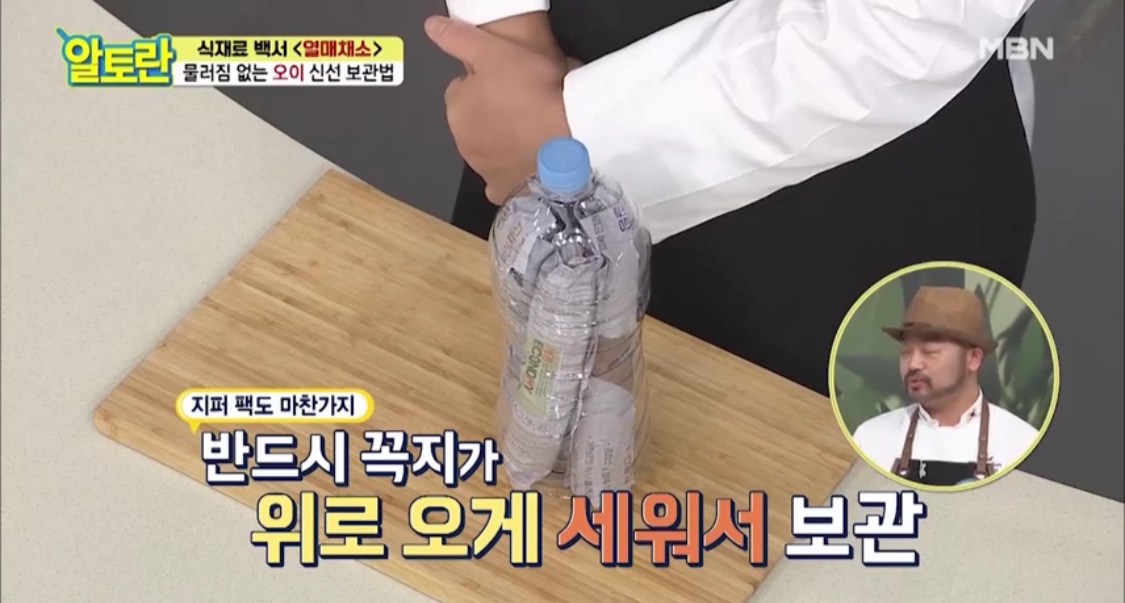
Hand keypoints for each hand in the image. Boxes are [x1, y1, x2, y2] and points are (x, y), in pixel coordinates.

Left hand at [426, 15, 571, 203]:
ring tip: (531, 126)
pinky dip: (511, 169)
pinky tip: (527, 157)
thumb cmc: (535, 96)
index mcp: (456, 107)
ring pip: (488, 146)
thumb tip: (434, 28)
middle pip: (475, 119)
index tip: (507, 80)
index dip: (487, 82)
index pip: (463, 88)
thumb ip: (459, 39)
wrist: (567, 140)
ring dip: (503, 138)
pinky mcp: (502, 186)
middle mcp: (463, 141)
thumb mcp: (494, 51)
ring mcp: (481, 167)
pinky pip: (501, 177)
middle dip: (493, 111)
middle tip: (523, 101)